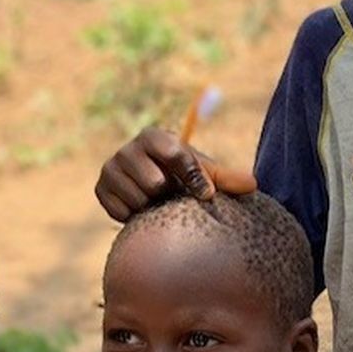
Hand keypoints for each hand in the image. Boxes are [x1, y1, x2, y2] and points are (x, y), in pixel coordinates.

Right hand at [94, 126, 257, 220]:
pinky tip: (142, 208)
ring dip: (153, 206)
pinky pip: (122, 211)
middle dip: (169, 193)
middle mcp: (128, 149)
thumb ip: (226, 177)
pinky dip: (136, 215)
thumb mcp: (206, 174)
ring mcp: (110, 168)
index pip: (173, 153)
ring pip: (138, 199)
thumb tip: (252, 184)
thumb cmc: (185, 176)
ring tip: (157, 199)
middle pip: (154, 183)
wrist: (155, 190)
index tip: (207, 195)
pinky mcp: (100, 190)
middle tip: (172, 192)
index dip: (193, 176)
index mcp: (155, 136)